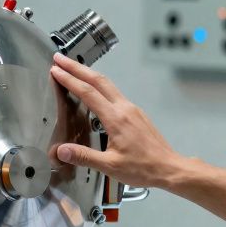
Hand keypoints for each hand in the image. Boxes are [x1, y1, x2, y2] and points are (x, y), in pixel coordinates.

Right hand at [50, 52, 184, 190]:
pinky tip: (94, 90)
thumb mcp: (110, 166)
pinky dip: (99, 85)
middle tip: (60, 59)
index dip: (69, 80)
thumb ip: (84, 157)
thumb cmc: (143, 168)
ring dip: (88, 74)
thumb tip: (61, 150)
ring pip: (107, 84)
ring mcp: (132, 109)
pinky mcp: (136, 113)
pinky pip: (114, 93)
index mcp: (116, 119)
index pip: (88, 92)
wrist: (169, 168)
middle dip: (77, 67)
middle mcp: (125, 109)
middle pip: (98, 80)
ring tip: (73, 69)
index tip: (56, 70)